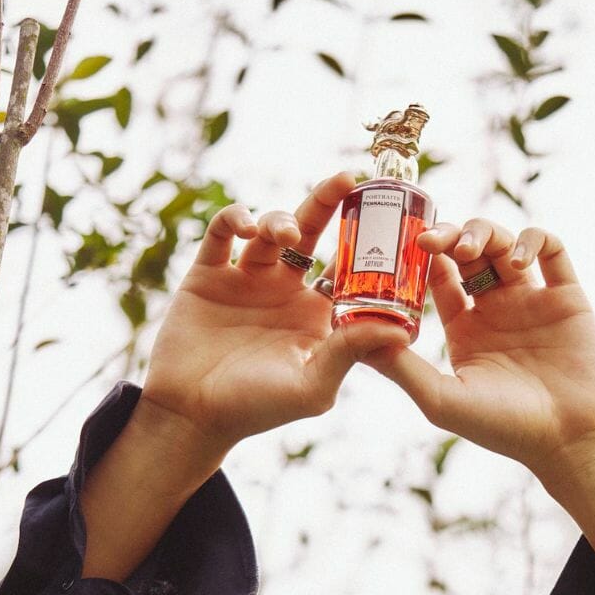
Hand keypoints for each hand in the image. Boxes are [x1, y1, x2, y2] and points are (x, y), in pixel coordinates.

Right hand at [139, 171, 409, 456]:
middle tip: (348, 179)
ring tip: (283, 233)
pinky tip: (243, 227)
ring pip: (268, 229)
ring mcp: (246, 280)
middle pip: (311, 234)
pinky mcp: (208, 275)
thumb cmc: (257, 409)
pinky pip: (221, 234)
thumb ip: (351, 352)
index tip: (388, 217)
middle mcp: (284, 291)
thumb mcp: (313, 385)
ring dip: (280, 219)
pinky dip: (232, 219)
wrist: (192, 415)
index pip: (347, 268)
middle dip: (328, 202)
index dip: (366, 243)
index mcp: (316, 315)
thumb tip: (402, 330)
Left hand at [357, 216, 594, 482]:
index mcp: (466, 330)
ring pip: (504, 243)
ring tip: (470, 249)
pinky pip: (552, 248)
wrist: (568, 440)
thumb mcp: (441, 399)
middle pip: (469, 252)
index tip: (404, 245)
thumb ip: (400, 367)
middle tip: (430, 239)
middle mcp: (497, 310)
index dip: (422, 256)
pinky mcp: (567, 297)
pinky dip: (532, 240)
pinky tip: (516, 261)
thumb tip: (353, 336)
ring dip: (483, 233)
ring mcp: (532, 301)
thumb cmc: (505, 429)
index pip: (438, 277)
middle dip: (449, 236)